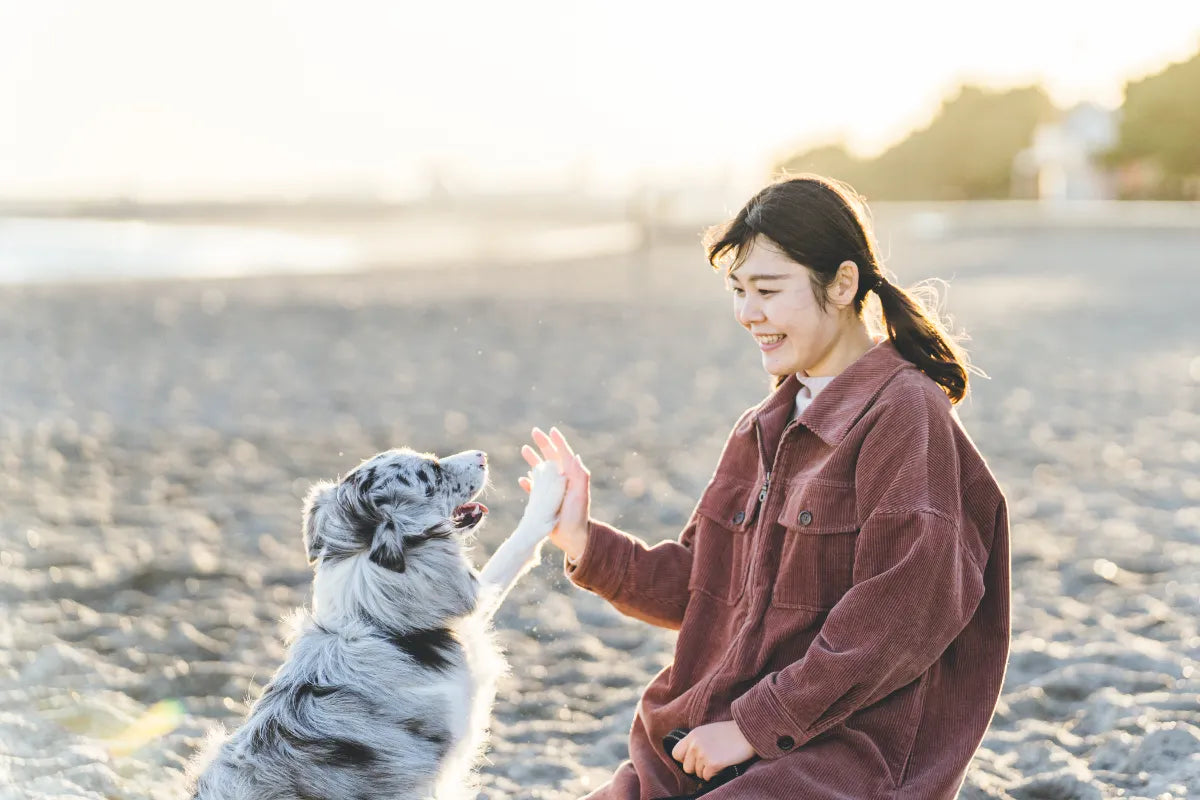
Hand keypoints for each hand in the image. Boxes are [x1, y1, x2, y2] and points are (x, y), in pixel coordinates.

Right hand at [518, 427, 589, 561]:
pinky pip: (534, 489)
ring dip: (533, 459)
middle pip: (551, 458)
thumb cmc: (577, 515)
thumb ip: (579, 475)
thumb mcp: (580, 494)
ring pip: (541, 470)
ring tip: (524, 449)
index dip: (558, 442)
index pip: (564, 454)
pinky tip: (522, 479)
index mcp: (571, 476)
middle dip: (543, 444)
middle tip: (534, 431)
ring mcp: (552, 491)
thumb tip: (575, 456)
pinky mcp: (544, 502)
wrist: (572, 537)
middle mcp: (562, 481)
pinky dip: (528, 482)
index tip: (551, 430)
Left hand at [670, 721, 755, 782]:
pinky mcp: (713, 763)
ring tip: (719, 759)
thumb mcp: (707, 732)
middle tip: (711, 761)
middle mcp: (695, 744)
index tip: (695, 760)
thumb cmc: (729, 734)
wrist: (748, 733)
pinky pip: (707, 777)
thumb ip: (696, 742)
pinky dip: (715, 774)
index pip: (676, 754)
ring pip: (698, 774)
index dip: (685, 760)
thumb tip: (688, 759)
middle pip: (687, 768)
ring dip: (708, 771)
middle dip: (698, 768)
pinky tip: (723, 764)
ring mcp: (703, 754)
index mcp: (692, 735)